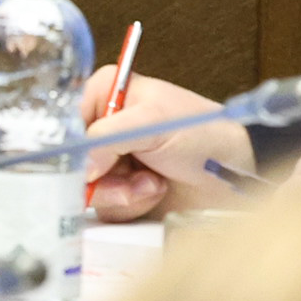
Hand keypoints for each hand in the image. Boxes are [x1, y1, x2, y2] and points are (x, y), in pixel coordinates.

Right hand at [79, 69, 254, 221]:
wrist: (235, 176)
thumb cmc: (205, 134)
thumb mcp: (153, 122)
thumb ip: (108, 136)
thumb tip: (79, 164)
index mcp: (110, 93)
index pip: (66, 116)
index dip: (72, 142)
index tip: (86, 159)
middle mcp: (107, 127)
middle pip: (72, 158)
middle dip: (102, 173)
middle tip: (129, 172)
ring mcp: (113, 161)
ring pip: (87, 187)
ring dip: (121, 191)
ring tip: (151, 182)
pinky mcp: (122, 192)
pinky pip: (106, 207)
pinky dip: (131, 204)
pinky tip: (154, 192)